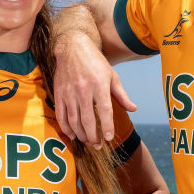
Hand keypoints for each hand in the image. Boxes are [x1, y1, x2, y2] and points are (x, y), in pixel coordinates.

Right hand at [53, 32, 134, 146]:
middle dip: (93, 136)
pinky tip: (73, 135)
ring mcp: (69, 92)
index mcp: (99, 85)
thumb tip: (133, 109)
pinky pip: (61, 115)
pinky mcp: (59, 93)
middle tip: (98, 145)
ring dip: (81, 134)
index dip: (107, 126)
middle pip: (88, 119)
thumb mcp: (112, 76)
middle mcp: (83, 89)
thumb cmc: (96, 62)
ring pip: (73, 120)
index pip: (104, 110)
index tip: (109, 138)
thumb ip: (122, 95)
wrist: (73, 48)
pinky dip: (66, 128)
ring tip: (88, 142)